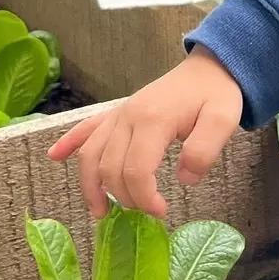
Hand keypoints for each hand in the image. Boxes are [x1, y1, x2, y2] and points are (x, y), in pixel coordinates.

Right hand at [48, 46, 242, 216]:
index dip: (144, 198)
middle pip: (110, 167)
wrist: (210, 67)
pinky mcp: (117, 112)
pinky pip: (87, 127)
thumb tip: (183, 179)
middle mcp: (128, 116)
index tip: (161, 212)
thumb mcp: (223, 120)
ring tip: (99, 211)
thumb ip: (206, 150)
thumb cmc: (217, 95)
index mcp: (153, 120)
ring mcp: (120, 113)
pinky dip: (69, 142)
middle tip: (146, 212)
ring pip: (91, 153)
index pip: (136, 170)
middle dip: (123, 197)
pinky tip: (54, 156)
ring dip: (90, 184)